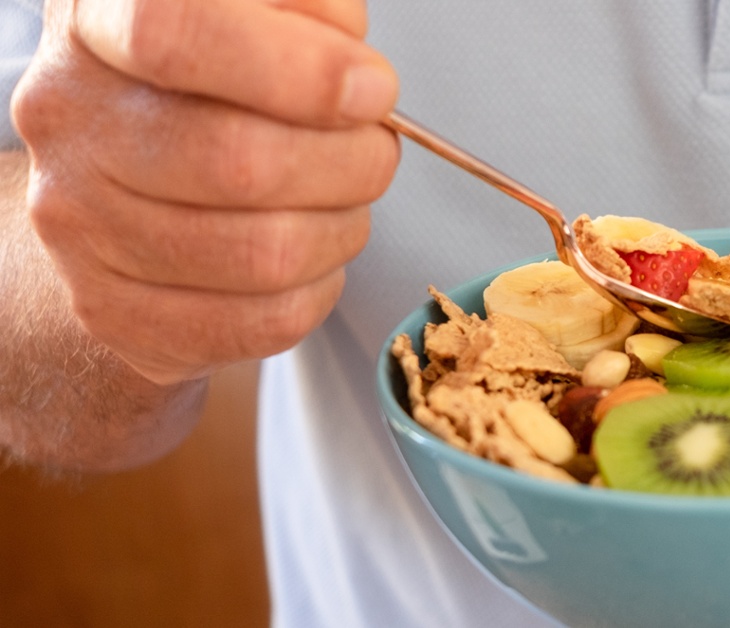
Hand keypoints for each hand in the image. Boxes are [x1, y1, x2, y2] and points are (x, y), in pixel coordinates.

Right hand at [11, 0, 398, 384]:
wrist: (128, 174)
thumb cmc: (216, 82)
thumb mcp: (260, 12)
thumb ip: (309, 16)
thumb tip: (358, 80)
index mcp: (98, 20)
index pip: (177, 34)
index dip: (297, 70)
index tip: (370, 89)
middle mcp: (70, 118)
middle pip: (239, 161)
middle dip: (352, 162)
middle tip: (376, 149)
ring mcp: (78, 221)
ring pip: (264, 252)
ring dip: (343, 227)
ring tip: (345, 199)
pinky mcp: (113, 309)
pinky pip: (262, 321)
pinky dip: (319, 289)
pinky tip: (314, 251)